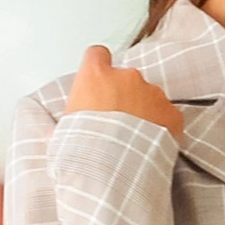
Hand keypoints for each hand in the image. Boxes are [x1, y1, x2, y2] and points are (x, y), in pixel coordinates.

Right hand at [64, 44, 185, 140]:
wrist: (114, 169)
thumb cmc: (86, 150)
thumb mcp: (63, 132)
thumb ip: (66, 121)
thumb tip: (54, 133)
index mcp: (96, 76)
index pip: (97, 55)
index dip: (98, 66)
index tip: (99, 79)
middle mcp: (126, 78)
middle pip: (126, 78)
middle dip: (123, 95)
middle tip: (116, 122)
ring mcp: (152, 93)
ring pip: (149, 96)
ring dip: (144, 111)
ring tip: (134, 138)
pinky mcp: (171, 113)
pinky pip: (168, 115)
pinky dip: (163, 126)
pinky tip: (151, 143)